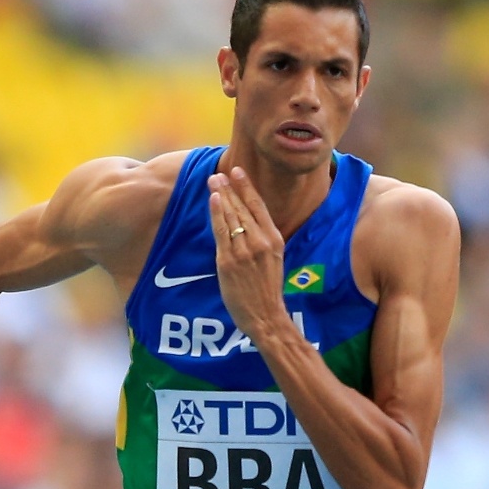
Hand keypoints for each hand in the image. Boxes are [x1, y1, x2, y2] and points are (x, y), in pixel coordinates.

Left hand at [208, 167, 289, 344]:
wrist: (266, 316)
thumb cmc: (267, 291)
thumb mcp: (274, 260)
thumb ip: (263, 242)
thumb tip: (248, 226)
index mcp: (274, 240)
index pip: (259, 207)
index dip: (247, 187)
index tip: (238, 172)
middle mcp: (260, 242)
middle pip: (243, 208)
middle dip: (231, 188)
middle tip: (220, 173)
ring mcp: (244, 251)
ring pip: (232, 216)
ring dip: (221, 195)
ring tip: (213, 180)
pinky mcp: (229, 261)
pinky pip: (221, 232)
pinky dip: (217, 213)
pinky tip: (214, 199)